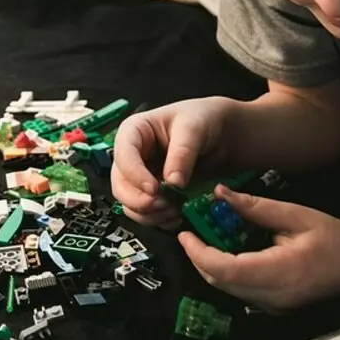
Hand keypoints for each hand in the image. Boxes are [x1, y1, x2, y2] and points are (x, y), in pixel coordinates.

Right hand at [110, 97, 235, 226]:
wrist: (219, 132)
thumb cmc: (202, 119)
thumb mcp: (193, 128)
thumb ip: (182, 153)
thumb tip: (173, 182)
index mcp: (133, 132)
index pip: (123, 156)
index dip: (135, 175)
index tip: (153, 189)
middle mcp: (132, 157)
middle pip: (120, 185)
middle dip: (140, 201)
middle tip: (164, 205)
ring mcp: (141, 177)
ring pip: (130, 204)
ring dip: (150, 214)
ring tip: (175, 211)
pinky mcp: (152, 193)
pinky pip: (146, 213)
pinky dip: (158, 220)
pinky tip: (177, 216)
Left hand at [178, 185, 339, 311]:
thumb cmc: (335, 236)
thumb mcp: (296, 214)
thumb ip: (255, 207)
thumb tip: (219, 194)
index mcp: (280, 273)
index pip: (224, 270)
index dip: (198, 253)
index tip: (185, 233)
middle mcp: (274, 297)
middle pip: (220, 282)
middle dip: (199, 258)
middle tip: (191, 232)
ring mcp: (275, 306)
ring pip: (228, 289)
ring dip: (212, 266)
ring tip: (207, 238)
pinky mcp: (276, 307)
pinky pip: (241, 292)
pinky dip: (228, 273)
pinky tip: (229, 251)